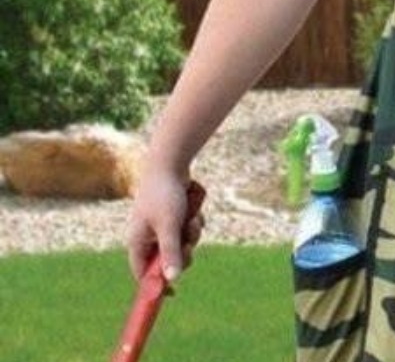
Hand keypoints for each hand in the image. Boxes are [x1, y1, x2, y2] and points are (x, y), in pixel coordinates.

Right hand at [127, 167, 203, 281]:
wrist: (170, 163)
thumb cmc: (165, 194)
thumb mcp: (169, 226)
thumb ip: (170, 253)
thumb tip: (172, 279)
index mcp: (138, 240)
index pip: (142, 273)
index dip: (156, 284)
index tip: (173, 294)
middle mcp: (147, 235)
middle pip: (168, 260)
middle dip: (183, 251)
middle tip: (188, 244)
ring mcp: (161, 226)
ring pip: (183, 244)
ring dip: (192, 233)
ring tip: (191, 217)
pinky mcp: (174, 217)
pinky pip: (189, 230)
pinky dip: (194, 222)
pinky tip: (193, 208)